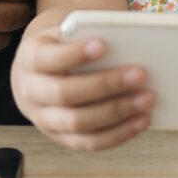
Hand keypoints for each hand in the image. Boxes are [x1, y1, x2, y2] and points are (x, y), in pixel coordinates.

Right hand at [11, 28, 153, 150]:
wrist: (38, 72)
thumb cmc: (63, 46)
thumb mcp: (66, 34)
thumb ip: (87, 35)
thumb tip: (132, 42)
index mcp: (30, 59)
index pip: (46, 58)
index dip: (73, 54)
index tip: (103, 45)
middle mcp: (31, 92)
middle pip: (65, 93)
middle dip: (105, 84)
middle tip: (140, 74)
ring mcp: (44, 119)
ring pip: (78, 122)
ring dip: (117, 112)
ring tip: (147, 99)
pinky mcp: (62, 138)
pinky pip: (90, 142)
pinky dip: (119, 133)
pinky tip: (142, 120)